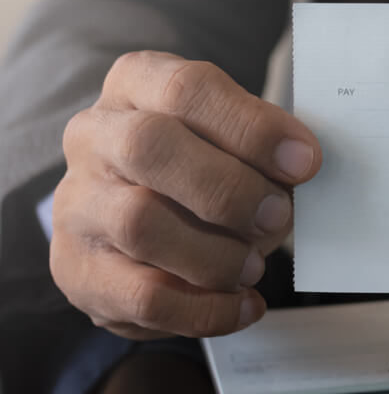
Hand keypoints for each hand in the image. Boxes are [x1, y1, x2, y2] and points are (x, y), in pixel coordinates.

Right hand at [51, 51, 321, 338]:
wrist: (131, 220)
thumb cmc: (200, 166)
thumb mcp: (230, 137)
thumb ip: (262, 147)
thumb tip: (302, 167)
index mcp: (137, 85)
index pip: (186, 88)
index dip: (252, 127)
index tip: (304, 162)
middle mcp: (96, 136)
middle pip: (149, 147)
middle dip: (229, 188)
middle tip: (278, 216)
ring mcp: (78, 204)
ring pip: (139, 223)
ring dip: (217, 253)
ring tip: (254, 265)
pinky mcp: (79, 271)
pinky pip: (143, 297)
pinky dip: (207, 308)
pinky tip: (243, 304)